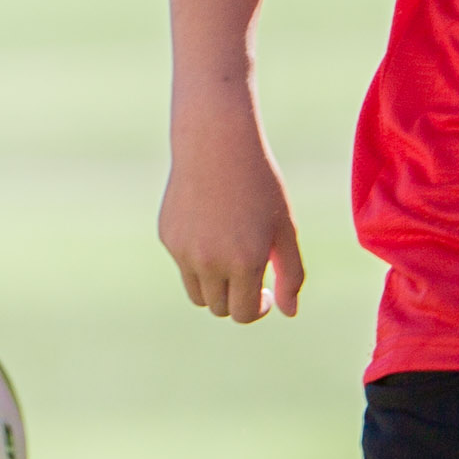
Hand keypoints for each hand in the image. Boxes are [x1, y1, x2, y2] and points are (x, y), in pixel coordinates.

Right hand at [160, 111, 303, 322]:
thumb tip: (288, 312)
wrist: (216, 145)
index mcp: (243, 262)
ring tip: (229, 259)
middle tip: (249, 275)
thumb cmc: (259, 186)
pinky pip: (184, 265)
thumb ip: (291, 275)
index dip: (258, 309)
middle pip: (219, 309)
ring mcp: (183, 252)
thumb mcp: (284, 229)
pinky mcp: (167, 238)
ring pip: (198, 294)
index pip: (243, 314)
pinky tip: (211, 227)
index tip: (265, 292)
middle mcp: (209, 262)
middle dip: (236, 300)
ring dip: (215, 287)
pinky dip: (198, 260)